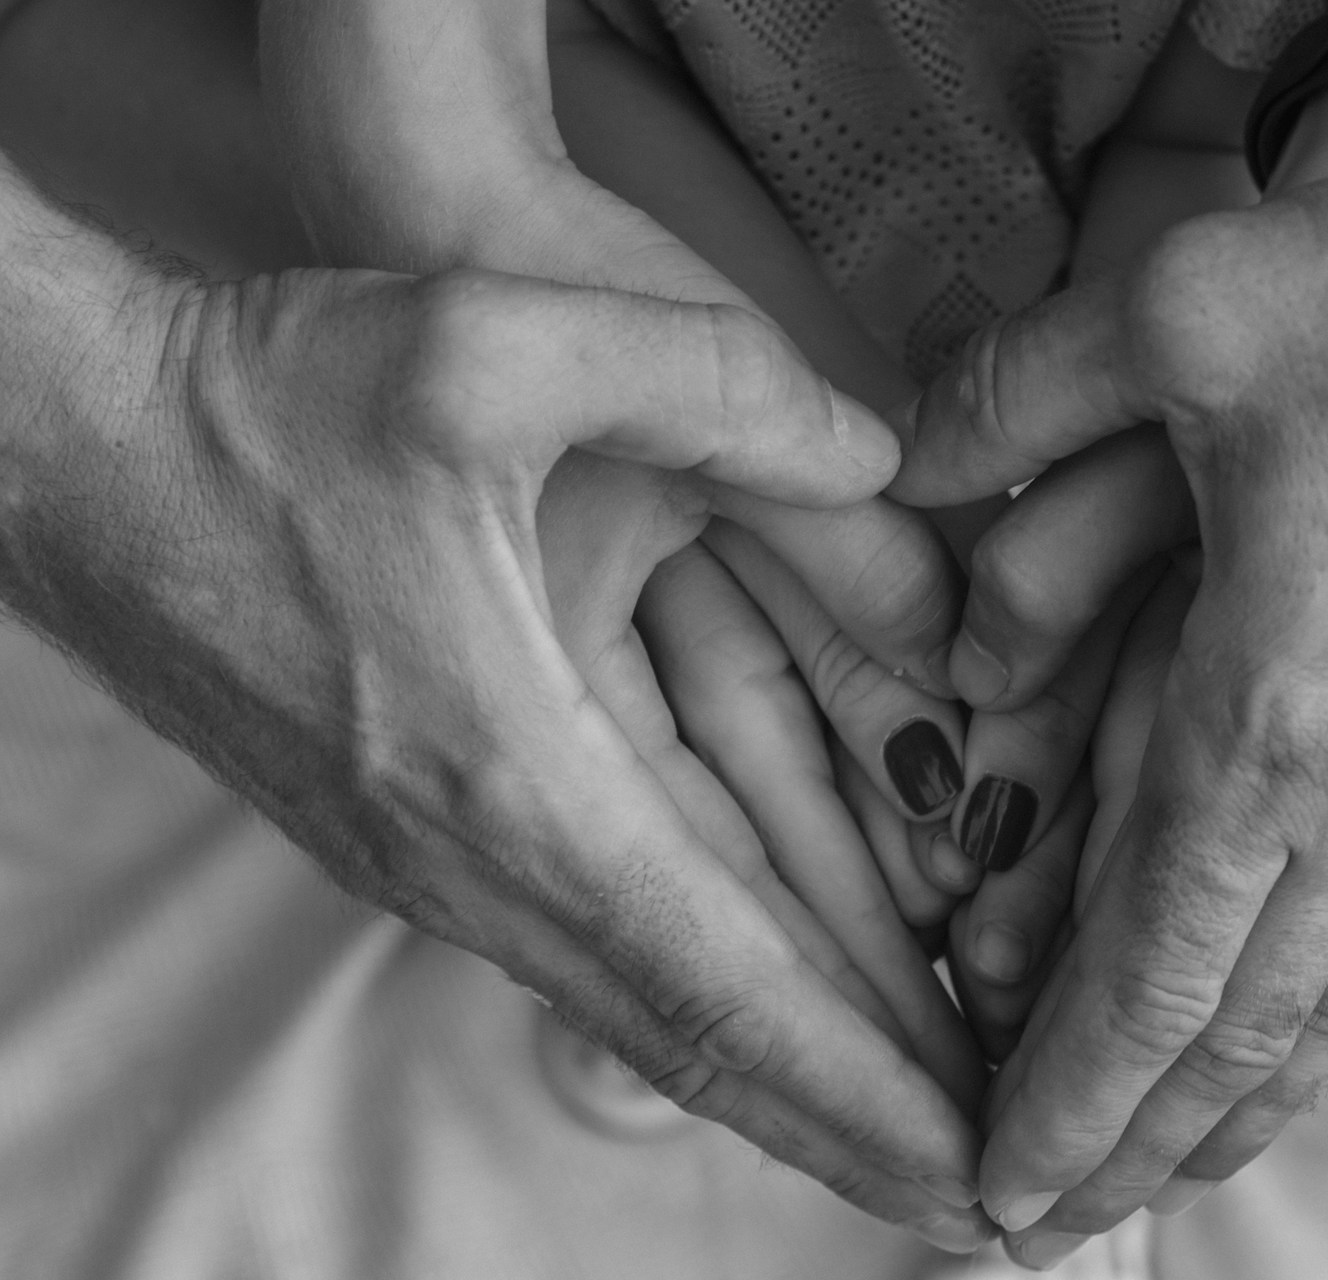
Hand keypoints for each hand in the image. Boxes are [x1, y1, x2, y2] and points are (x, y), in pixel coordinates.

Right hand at [1, 241, 989, 1245]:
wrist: (62, 450)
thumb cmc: (257, 404)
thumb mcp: (493, 345)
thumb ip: (715, 380)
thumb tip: (882, 452)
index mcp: (517, 778)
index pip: (735, 983)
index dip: (874, 1082)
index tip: (979, 1167)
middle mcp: (480, 861)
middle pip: (709, 1041)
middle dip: (861, 1124)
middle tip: (994, 1197)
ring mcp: (443, 863)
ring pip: (658, 1011)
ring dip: (796, 1081)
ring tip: (919, 1130)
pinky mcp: (423, 831)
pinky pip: (605, 954)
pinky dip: (715, 1006)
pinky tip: (780, 1012)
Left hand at [892, 155, 1327, 1260]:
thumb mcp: (1183, 306)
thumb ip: (1016, 388)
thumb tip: (897, 451)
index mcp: (1270, 726)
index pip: (1142, 972)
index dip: (1063, 1094)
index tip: (998, 1186)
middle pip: (1232, 1031)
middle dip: (1132, 1144)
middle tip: (1050, 1225)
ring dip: (1242, 1105)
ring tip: (1173, 1170)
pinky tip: (1317, 1035)